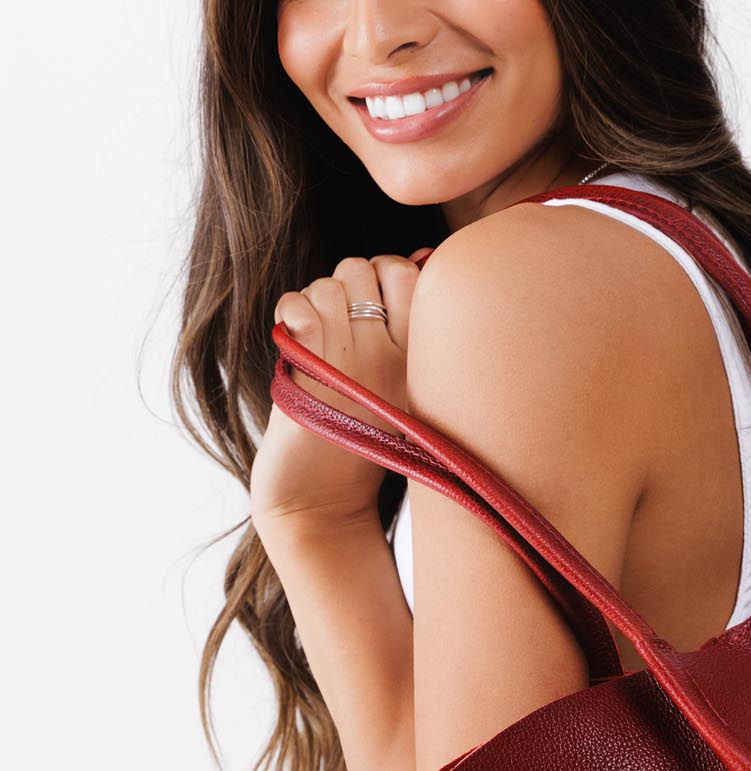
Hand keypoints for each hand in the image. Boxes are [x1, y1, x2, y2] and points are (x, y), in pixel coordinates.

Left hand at [253, 247, 433, 529]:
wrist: (321, 504)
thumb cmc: (365, 443)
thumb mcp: (410, 389)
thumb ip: (415, 326)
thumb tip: (422, 253)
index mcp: (426, 365)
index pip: (411, 272)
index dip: (386, 276)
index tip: (375, 313)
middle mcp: (395, 362)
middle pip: (364, 267)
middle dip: (347, 288)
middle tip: (344, 333)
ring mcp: (352, 366)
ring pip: (327, 284)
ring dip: (314, 307)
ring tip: (321, 348)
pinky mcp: (311, 374)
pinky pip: (297, 305)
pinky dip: (290, 317)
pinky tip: (299, 350)